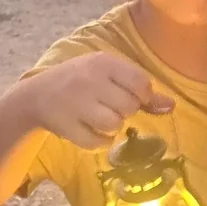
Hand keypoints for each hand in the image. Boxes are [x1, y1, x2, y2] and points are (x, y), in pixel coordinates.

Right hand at [29, 52, 173, 149]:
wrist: (36, 95)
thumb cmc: (80, 81)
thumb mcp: (107, 75)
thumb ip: (139, 88)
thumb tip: (170, 106)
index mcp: (102, 62)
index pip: (140, 84)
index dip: (142, 96)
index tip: (132, 98)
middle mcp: (90, 80)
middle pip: (129, 106)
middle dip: (124, 110)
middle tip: (107, 105)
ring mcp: (77, 104)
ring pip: (115, 125)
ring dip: (111, 126)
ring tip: (97, 117)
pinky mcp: (67, 127)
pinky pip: (98, 143)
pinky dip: (98, 141)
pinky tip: (87, 129)